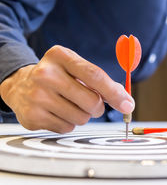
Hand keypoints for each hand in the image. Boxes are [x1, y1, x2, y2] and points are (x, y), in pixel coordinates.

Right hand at [0, 45, 134, 132]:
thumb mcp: (75, 68)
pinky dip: (68, 123)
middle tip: (91, 103)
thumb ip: (101, 81)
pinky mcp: (32, 116)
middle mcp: (45, 74)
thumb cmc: (57, 76)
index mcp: (60, 56)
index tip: (128, 104)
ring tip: (70, 105)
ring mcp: (37, 96)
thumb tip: (125, 100)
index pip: (95, 76)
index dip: (115, 93)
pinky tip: (57, 112)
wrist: (19, 85)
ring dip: (83, 116)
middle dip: (98, 107)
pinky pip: (67, 128)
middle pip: (91, 101)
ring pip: (81, 118)